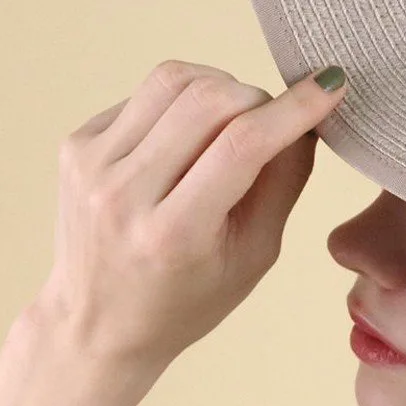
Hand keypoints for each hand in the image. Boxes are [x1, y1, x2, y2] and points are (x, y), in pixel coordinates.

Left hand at [29, 58, 347, 373]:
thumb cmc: (186, 301)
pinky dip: (179, 106)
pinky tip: (184, 143)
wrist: (98, 325)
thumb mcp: (252, 258)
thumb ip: (283, 184)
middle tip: (270, 122)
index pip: (243, 145)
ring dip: (218, 89)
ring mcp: (93, 164)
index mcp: (174, 234)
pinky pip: (143, 96)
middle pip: (208, 99)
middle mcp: (125, 193)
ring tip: (229, 124)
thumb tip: (306, 117)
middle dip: (256, 97)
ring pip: (172, 80)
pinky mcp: (76, 144)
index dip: (294, 108)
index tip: (329, 86)